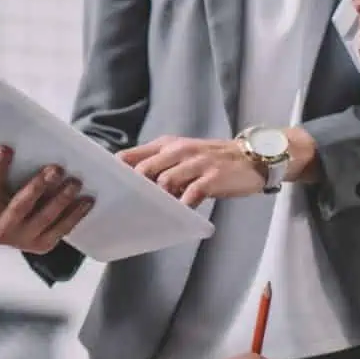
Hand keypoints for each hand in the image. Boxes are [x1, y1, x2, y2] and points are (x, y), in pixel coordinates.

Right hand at [0, 146, 93, 252]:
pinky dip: (75, 214)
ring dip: (62, 199)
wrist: (16, 229)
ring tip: (74, 180)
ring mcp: (23, 242)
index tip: (5, 148)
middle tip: (54, 167)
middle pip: (20, 206)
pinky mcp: (44, 246)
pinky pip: (62, 229)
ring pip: (45, 218)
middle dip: (37, 187)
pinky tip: (87, 199)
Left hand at [119, 136, 265, 207]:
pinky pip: (192, 194)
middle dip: (134, 190)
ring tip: (156, 213)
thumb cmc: (211, 159)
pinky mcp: (212, 177)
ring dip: (159, 200)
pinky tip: (182, 214)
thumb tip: (129, 182)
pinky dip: (184, 206)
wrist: (251, 157)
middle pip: (144, 170)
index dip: (117, 172)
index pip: (132, 155)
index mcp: (166, 144)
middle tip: (128, 208)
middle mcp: (178, 150)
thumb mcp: (181, 154)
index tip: (107, 189)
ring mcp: (196, 163)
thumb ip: (158, 164)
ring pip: (165, 182)